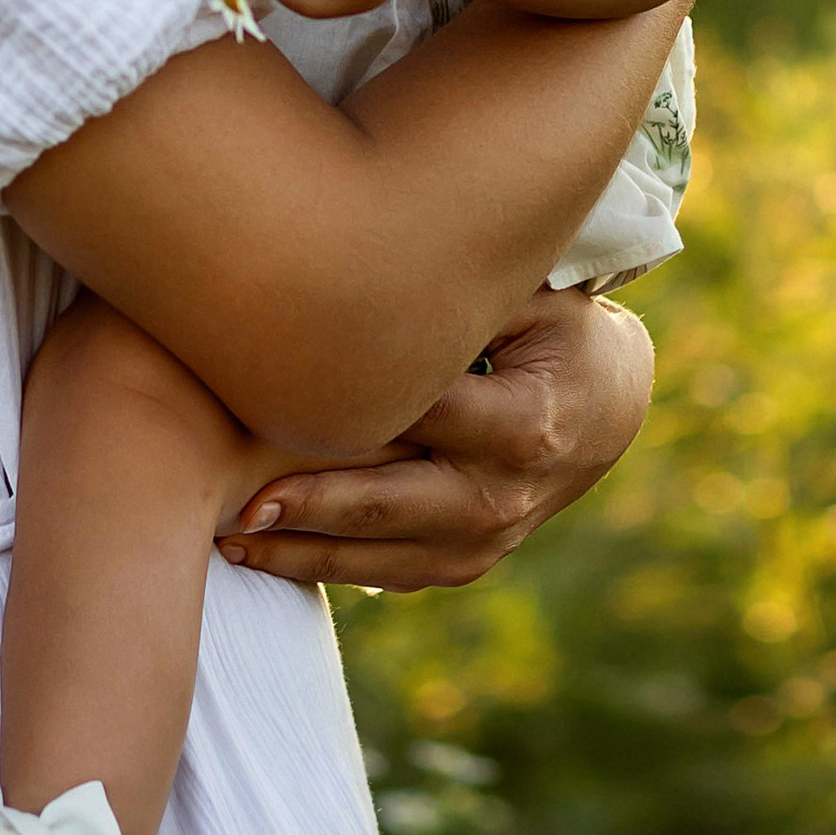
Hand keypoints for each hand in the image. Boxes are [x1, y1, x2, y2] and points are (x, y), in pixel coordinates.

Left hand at [214, 283, 653, 590]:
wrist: (605, 409)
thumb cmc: (554, 334)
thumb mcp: (530, 301)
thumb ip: (459, 294)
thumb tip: (363, 258)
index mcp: (522, 424)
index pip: (421, 418)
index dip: (349, 417)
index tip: (275, 410)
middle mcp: (504, 493)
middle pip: (392, 504)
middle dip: (314, 507)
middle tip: (239, 507)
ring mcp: (488, 538)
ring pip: (384, 558)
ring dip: (304, 554)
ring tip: (230, 543)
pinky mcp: (468, 561)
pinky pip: (390, 576)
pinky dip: (327, 568)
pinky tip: (263, 555)